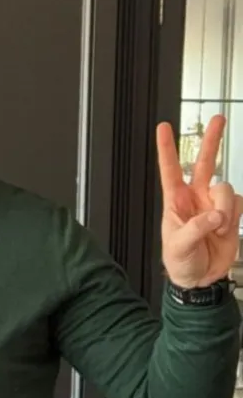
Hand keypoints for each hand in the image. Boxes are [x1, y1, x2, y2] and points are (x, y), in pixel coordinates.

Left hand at [157, 115, 242, 287]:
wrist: (200, 278)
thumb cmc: (180, 261)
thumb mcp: (179, 246)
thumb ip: (196, 229)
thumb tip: (215, 216)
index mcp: (175, 200)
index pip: (170, 169)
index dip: (166, 148)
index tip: (163, 127)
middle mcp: (196, 197)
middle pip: (206, 162)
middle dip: (212, 140)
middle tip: (219, 119)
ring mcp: (215, 204)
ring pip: (226, 188)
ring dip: (225, 209)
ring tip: (217, 230)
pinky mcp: (231, 214)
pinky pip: (239, 204)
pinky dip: (235, 217)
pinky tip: (225, 231)